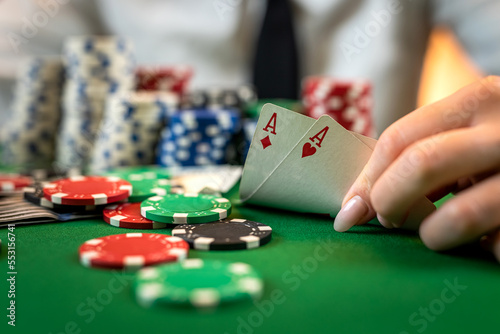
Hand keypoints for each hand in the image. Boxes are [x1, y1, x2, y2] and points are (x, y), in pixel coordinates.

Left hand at [334, 76, 499, 261]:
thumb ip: (422, 151)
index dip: (366, 179)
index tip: (349, 211)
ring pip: (456, 215)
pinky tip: (489, 240)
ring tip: (436, 234)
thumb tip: (357, 200)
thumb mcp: (468, 135)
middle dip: (388, 202)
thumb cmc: (498, 152)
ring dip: (432, 235)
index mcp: (479, 99)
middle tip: (387, 220)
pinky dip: (483, 250)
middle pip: (419, 165)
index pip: (400, 138)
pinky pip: (497, 246)